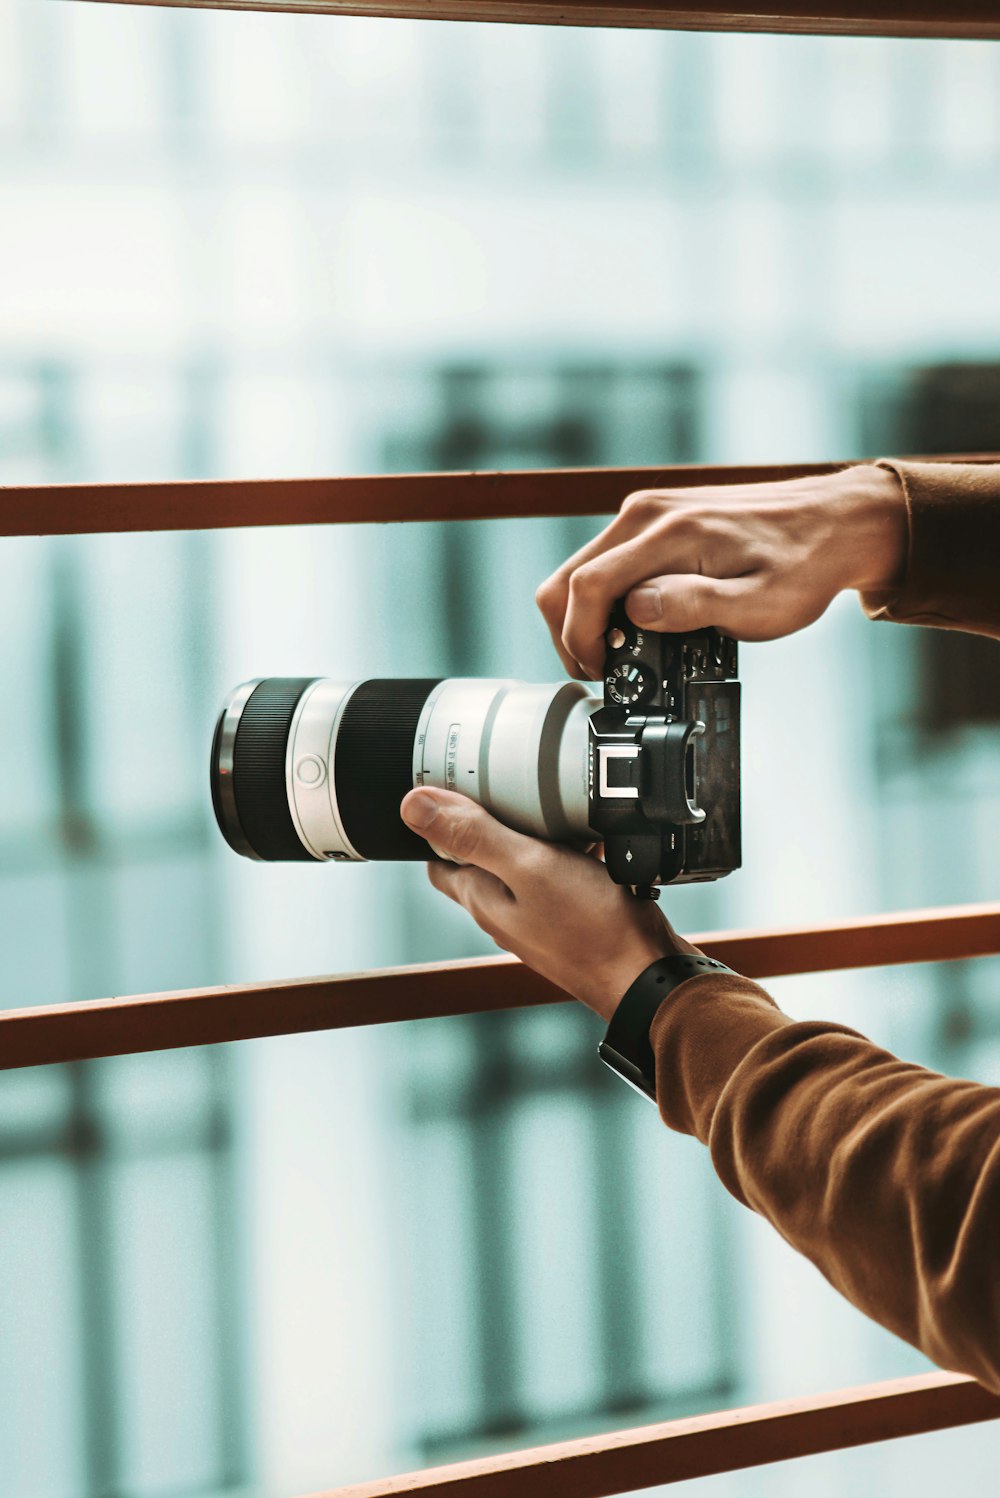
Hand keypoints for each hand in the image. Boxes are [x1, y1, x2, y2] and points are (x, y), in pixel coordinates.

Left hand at [400, 786, 697, 1020]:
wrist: (649, 976)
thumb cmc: (591, 929)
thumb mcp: (527, 866)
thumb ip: (473, 835)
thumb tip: (412, 806)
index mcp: (483, 897)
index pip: (440, 856)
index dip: (439, 821)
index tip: (453, 786)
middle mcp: (506, 911)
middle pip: (484, 855)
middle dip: (490, 819)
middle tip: (506, 783)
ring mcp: (541, 917)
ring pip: (526, 863)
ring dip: (536, 833)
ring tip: (557, 803)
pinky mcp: (574, 918)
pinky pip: (564, 875)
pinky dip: (573, 851)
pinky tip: (594, 837)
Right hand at [536, 463, 906, 677]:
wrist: (835, 522)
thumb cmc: (804, 566)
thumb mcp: (759, 605)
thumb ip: (693, 607)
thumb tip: (635, 612)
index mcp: (670, 533)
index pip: (586, 586)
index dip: (579, 640)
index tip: (601, 673)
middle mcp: (648, 513)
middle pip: (567, 577)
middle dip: (570, 634)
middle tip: (600, 672)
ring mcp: (649, 511)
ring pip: (581, 569)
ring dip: (584, 617)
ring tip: (618, 655)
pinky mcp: (655, 517)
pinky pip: (606, 561)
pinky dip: (604, 598)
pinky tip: (632, 624)